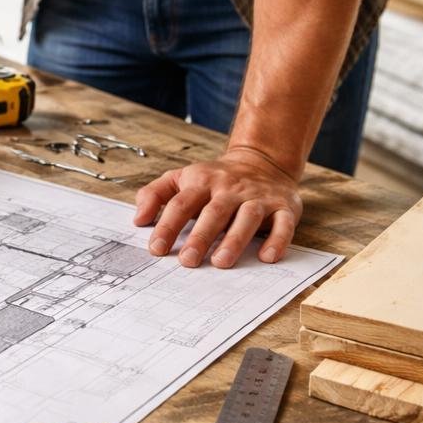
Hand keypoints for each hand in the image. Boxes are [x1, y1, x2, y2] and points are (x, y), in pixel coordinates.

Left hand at [132, 147, 302, 268]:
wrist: (262, 161)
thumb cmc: (215, 179)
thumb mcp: (181, 178)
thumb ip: (155, 194)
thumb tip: (138, 219)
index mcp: (202, 182)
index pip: (181, 203)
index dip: (168, 225)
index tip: (156, 248)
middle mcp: (230, 189)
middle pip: (214, 212)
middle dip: (200, 237)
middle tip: (187, 261)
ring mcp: (258, 197)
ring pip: (247, 216)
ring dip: (235, 239)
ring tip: (221, 262)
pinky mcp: (283, 207)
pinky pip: (283, 223)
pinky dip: (277, 239)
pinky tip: (267, 257)